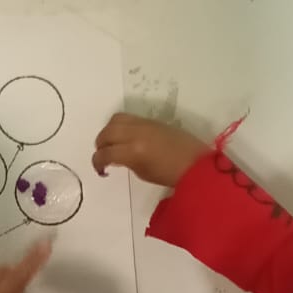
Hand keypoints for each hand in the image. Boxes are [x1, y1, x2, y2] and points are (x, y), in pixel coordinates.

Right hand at [92, 113, 208, 187]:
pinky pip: (128, 118)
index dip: (98, 163)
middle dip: (100, 145)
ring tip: (112, 143)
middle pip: (106, 133)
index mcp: (133, 151)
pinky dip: (120, 126)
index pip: (105, 153)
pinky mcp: (151, 120)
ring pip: (115, 120)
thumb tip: (116, 156)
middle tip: (104, 156)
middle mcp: (135, 133)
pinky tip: (125, 138)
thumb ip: (126, 162)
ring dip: (108, 132)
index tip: (102, 170)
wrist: (195, 163)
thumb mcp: (142, 173)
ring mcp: (144, 124)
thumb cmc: (170, 175)